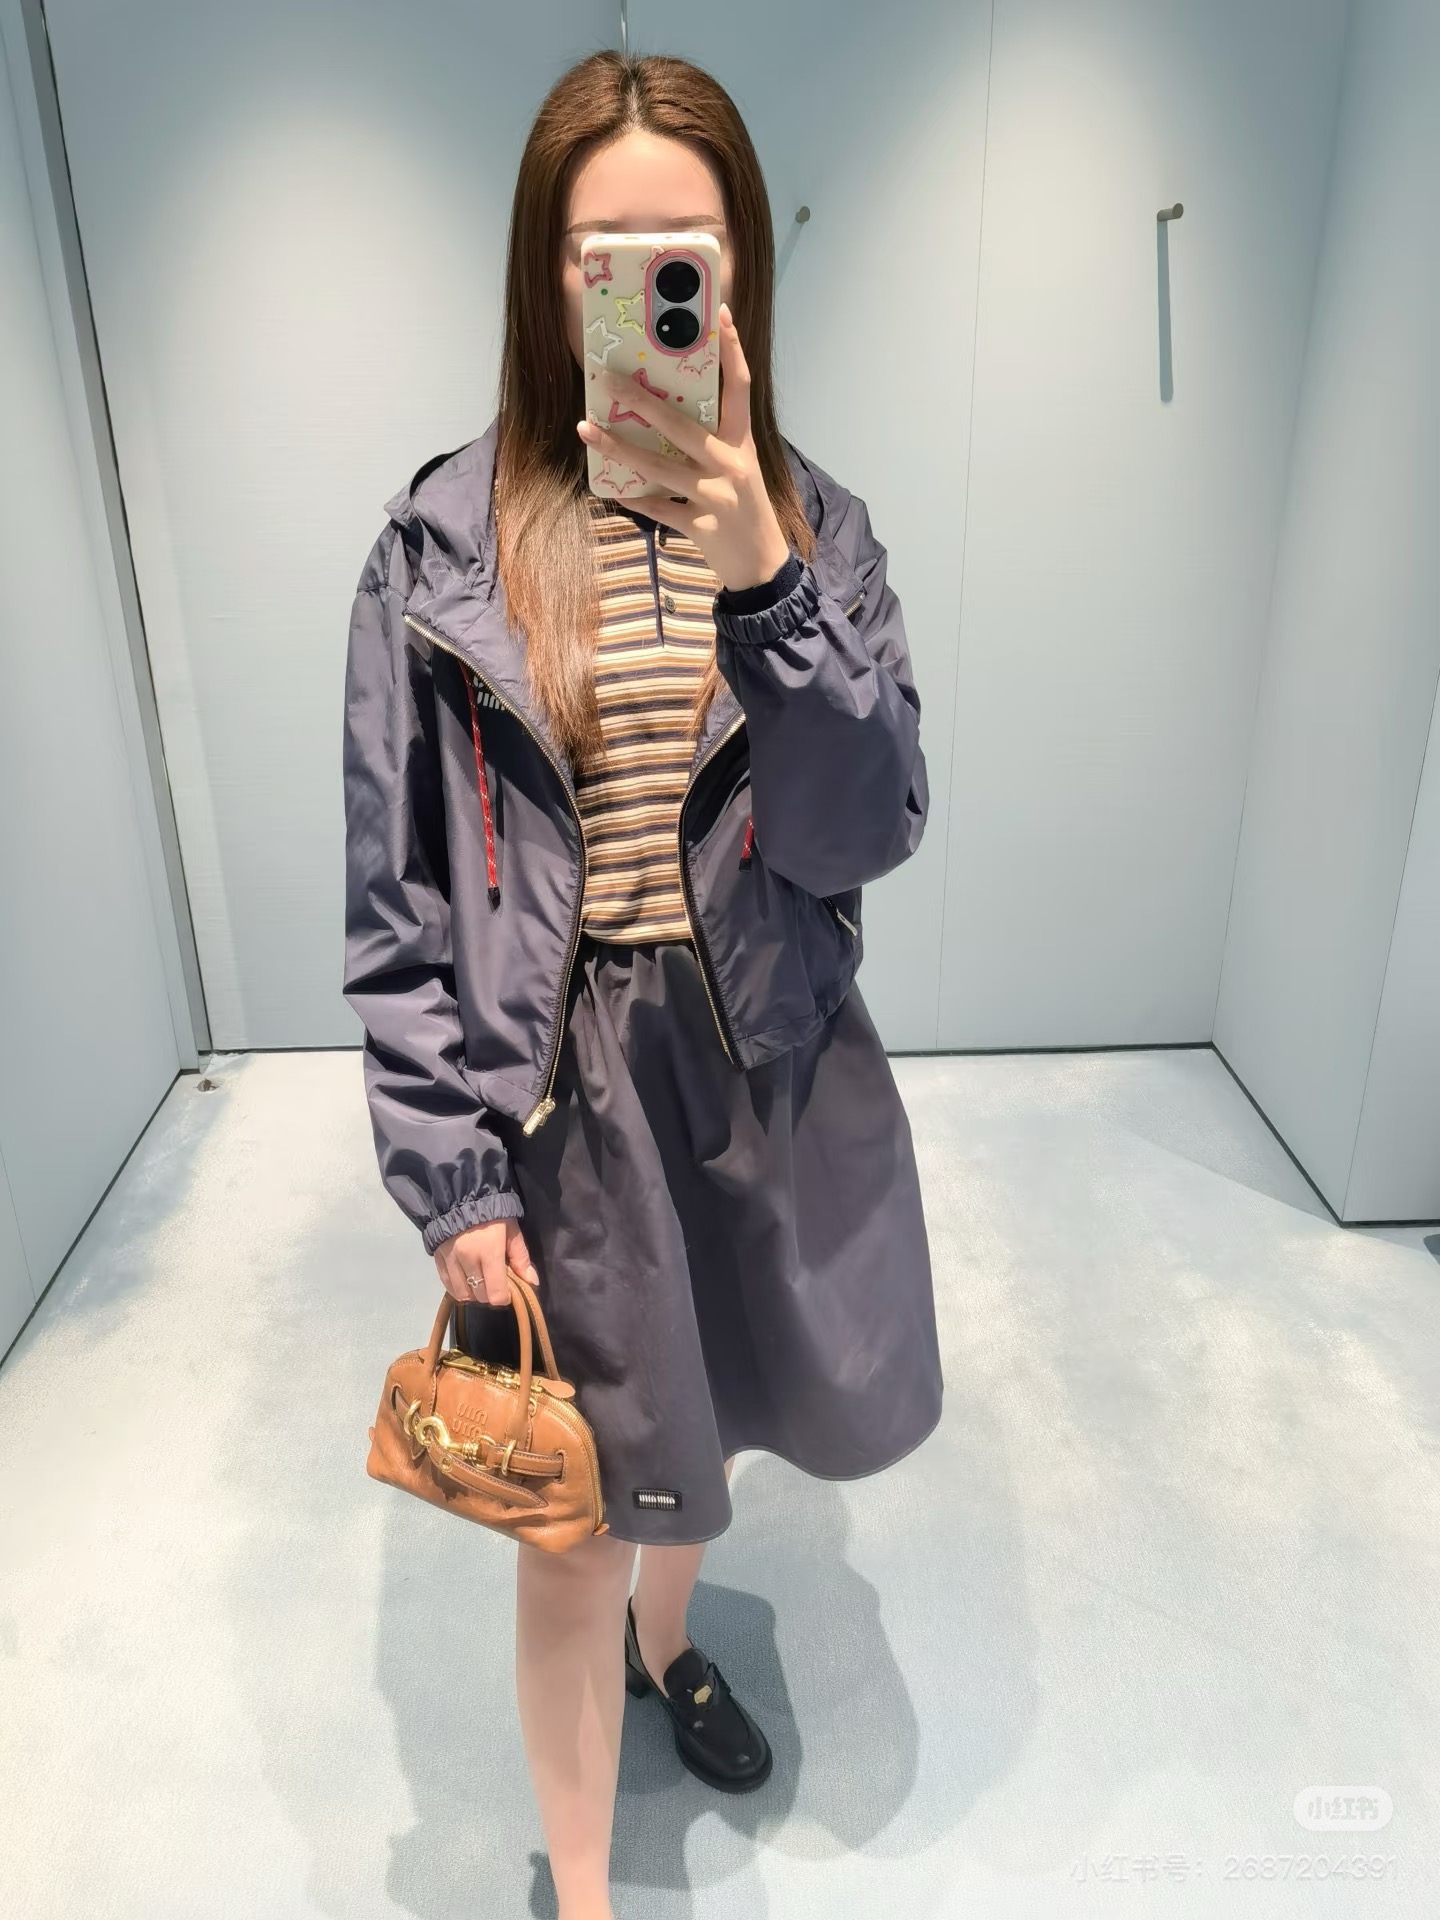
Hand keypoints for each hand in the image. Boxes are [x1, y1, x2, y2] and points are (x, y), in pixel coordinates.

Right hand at [434, 1216, 538, 1306]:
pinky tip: (465, 1278)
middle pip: (480, 1296)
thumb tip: (532, 1281)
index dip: (505, 1297)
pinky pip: (447, 1285)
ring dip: (473, 1292)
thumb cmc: (493, 1212)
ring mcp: (450, 1260)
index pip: (496, 1294)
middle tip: (495, 1280)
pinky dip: (457, 1287)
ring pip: (462, 1294)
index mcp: (489, 1252)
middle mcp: (467, 1260)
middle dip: (490, 1293)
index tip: (508, 1289)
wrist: (460, 1195)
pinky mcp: (437, 1259)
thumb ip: (521, 1257)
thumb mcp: (512, 1230)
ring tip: (479, 1279)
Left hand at [576, 301, 792, 592]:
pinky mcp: (701, 527)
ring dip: (618, 448)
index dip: (732, 350)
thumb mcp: (739, 467)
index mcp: (743, 443)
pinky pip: (657, 509)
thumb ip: (712, 440)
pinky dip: (632, 498)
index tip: (720, 316)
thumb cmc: (745, 509)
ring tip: (587, 430)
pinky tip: (609, 488)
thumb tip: (663, 411)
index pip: (740, 387)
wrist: (762, 566)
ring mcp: (715, 498)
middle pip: (681, 425)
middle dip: (642, 400)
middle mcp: (731, 465)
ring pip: (658, 467)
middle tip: (608, 378)